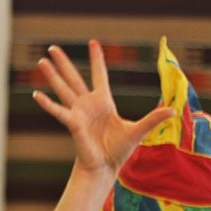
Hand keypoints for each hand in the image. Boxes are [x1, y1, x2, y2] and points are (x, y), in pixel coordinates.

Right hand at [32, 41, 174, 179]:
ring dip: (52, 76)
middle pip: (73, 78)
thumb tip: (174, 110)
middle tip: (51, 48)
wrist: (106, 167)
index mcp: (103, 101)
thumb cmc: (119, 150)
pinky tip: (36, 94)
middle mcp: (87, 104)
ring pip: (63, 89)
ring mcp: (78, 113)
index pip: (99, 75)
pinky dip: (48, 104)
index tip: (92, 42)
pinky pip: (59, 112)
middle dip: (63, 62)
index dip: (96, 59)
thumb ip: (153, 118)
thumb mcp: (138, 131)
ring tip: (41, 62)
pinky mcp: (73, 124)